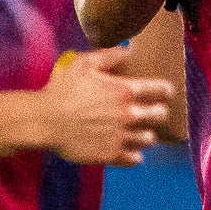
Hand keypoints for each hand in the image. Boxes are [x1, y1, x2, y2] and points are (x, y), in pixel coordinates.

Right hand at [37, 43, 171, 165]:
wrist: (45, 121)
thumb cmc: (62, 90)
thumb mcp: (84, 64)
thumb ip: (110, 56)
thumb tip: (129, 50)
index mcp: (125, 91)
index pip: (161, 90)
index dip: (165, 90)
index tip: (163, 91)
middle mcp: (129, 115)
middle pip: (160, 115)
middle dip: (158, 112)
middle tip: (152, 111)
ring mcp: (121, 137)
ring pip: (149, 139)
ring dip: (145, 134)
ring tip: (138, 131)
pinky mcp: (111, 155)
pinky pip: (135, 159)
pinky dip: (134, 154)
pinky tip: (128, 149)